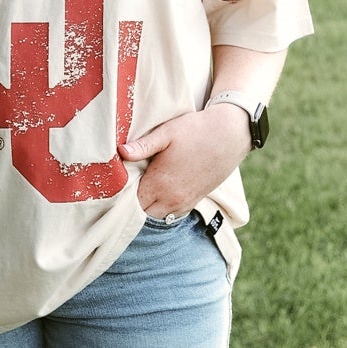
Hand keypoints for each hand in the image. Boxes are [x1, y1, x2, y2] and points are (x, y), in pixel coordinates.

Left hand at [119, 104, 252, 218]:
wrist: (230, 135)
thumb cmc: (196, 130)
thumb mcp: (167, 133)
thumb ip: (142, 146)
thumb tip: (120, 152)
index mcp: (160, 182)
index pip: (131, 202)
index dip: (121, 196)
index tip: (116, 185)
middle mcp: (171, 198)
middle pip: (142, 213)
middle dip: (132, 204)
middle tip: (126, 188)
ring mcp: (185, 202)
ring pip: (158, 217)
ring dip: (148, 208)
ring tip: (142, 191)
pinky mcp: (195, 201)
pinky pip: (173, 215)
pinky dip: (163, 210)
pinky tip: (159, 195)